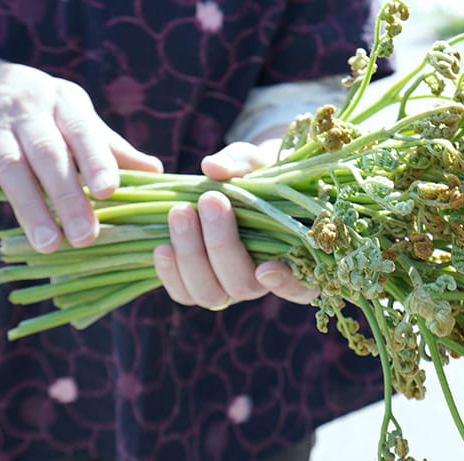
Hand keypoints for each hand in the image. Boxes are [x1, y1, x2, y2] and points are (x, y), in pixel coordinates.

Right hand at [0, 56, 163, 252]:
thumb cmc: (48, 112)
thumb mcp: (79, 119)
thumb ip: (112, 148)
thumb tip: (158, 173)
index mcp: (65, 104)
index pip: (82, 131)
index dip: (95, 160)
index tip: (109, 192)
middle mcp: (29, 111)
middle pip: (47, 154)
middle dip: (66, 196)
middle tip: (85, 237)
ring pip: (10, 166)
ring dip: (28, 206)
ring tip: (48, 244)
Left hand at [153, 142, 318, 309]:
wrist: (234, 183)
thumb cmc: (258, 174)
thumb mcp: (257, 161)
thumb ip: (242, 162)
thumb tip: (212, 167)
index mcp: (294, 259)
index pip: (301, 289)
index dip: (286, 285)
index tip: (266, 268)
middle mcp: (262, 283)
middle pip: (242, 286)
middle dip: (221, 244)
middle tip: (211, 199)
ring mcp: (228, 288)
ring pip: (209, 295)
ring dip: (191, 255)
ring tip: (180, 211)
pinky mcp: (197, 286)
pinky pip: (183, 294)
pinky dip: (170, 273)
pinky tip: (162, 245)